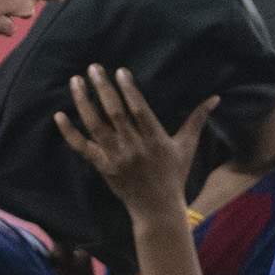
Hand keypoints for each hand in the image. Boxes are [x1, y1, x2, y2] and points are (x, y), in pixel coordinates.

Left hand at [55, 66, 216, 226]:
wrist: (156, 207)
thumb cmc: (174, 174)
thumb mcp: (187, 146)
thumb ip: (197, 119)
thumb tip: (215, 98)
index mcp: (154, 139)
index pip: (138, 110)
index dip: (128, 90)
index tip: (119, 71)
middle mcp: (133, 146)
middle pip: (114, 113)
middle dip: (103, 88)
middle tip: (93, 68)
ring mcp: (115, 157)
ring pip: (95, 125)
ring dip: (84, 102)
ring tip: (76, 81)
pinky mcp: (102, 165)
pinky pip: (82, 147)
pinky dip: (69, 132)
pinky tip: (59, 115)